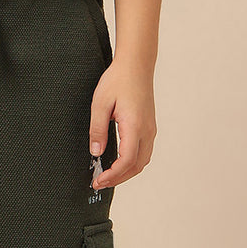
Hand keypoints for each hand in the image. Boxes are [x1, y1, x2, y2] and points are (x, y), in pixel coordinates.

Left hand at [88, 58, 156, 190]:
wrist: (136, 65)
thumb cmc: (118, 80)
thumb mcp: (100, 104)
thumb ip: (97, 130)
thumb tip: (96, 152)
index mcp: (135, 126)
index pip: (127, 161)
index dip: (112, 175)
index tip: (98, 181)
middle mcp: (147, 131)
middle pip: (137, 166)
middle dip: (118, 178)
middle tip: (99, 182)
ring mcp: (150, 129)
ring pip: (142, 161)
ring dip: (126, 172)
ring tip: (108, 176)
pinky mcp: (149, 127)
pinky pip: (144, 152)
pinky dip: (132, 163)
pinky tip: (118, 162)